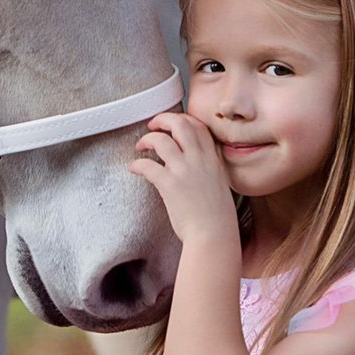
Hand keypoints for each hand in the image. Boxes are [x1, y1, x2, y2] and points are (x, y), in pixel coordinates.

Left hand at [130, 112, 236, 242]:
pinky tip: (134, 168)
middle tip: (153, 125)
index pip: (199, 126)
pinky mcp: (169, 185)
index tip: (172, 123)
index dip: (183, 119)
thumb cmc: (217, 217)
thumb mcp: (220, 183)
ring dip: (147, 139)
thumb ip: (209, 168)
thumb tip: (196, 161)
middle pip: (180, 124)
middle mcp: (199, 160)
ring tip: (140, 145)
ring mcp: (184, 171)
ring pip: (161, 140)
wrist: (214, 236)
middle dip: (163, 120)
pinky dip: (137, 164)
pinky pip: (148, 165)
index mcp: (212, 159)